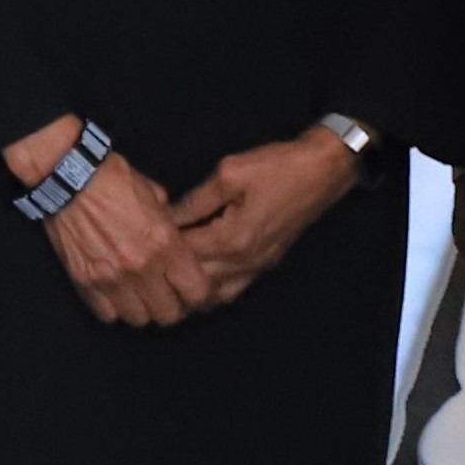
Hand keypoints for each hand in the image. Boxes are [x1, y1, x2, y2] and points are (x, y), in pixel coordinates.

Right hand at [6, 117, 215, 327]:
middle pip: (169, 314)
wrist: (69, 175)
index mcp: (165, 243)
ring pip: (138, 319)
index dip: (197, 293)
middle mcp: (141, 267)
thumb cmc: (115, 178)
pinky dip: (114, 308)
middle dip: (172, 305)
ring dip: (143, 309)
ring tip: (140, 295)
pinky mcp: (85, 282)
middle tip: (166, 293)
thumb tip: (177, 239)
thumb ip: (170, 225)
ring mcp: (111, 278)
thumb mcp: (156, 195)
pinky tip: (116, 293)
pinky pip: (107, 315)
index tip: (190, 287)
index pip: (196, 292)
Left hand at [165, 130, 363, 304]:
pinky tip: (195, 277)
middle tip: (147, 262)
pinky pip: (230, 290)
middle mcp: (244, 262)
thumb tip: (167, 217)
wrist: (322, 172)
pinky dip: (209, 289)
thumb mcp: (229, 173)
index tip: (141, 238)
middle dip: (170, 274)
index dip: (160, 248)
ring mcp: (256, 268)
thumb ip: (195, 199)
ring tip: (166, 275)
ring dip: (189, 289)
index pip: (184, 254)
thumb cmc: (278, 167)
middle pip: (195, 284)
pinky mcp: (264, 266)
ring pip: (213, 297)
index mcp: (232, 239)